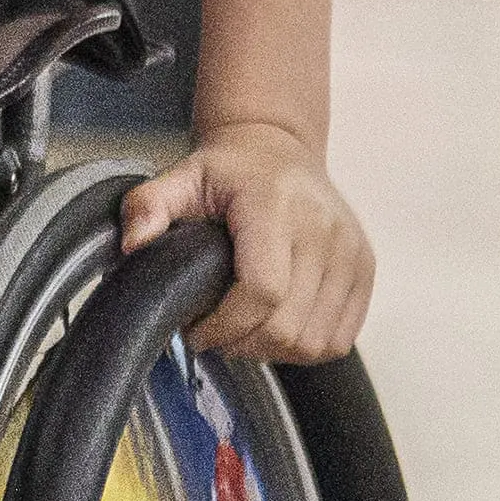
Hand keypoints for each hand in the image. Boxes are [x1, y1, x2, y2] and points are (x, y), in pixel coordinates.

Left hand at [120, 120, 376, 361]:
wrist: (279, 148)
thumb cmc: (230, 170)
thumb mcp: (179, 177)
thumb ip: (147, 207)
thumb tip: (134, 246)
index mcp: (277, 208)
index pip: (263, 292)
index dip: (225, 327)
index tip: (196, 330)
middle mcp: (323, 230)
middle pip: (288, 327)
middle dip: (242, 344)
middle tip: (214, 335)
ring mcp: (351, 252)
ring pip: (315, 341)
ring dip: (273, 352)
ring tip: (243, 332)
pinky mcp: (365, 269)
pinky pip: (340, 337)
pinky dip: (305, 347)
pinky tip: (276, 329)